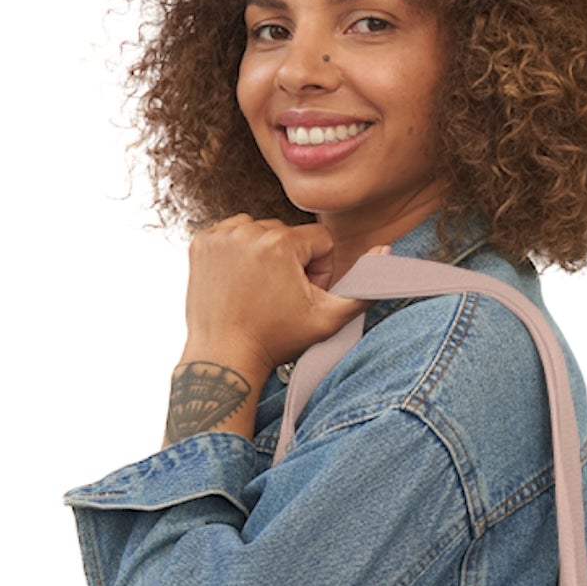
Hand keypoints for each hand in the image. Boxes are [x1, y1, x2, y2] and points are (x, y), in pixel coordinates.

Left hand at [182, 215, 364, 380]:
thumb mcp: (328, 319)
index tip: (301, 295)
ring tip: (259, 288)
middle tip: (279, 296)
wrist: (225, 356)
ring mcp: (221, 236)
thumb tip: (385, 252)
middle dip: (292, 260)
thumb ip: (364, 287)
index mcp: (281, 244)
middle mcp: (248, 232)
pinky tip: (239, 280)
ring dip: (265, 252)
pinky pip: (232, 233)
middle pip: (289, 233)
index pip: (319, 240)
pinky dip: (238, 251)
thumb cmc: (274, 341)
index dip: (318, 270)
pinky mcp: (201, 243)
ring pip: (260, 230)